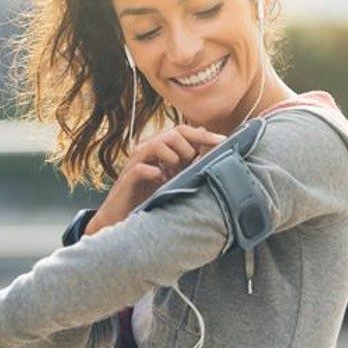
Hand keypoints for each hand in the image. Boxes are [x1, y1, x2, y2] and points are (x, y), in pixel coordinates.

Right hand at [88, 124, 225, 234]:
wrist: (124, 217)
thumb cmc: (151, 196)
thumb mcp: (175, 176)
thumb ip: (188, 157)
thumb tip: (207, 136)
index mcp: (159, 146)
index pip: (183, 130)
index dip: (203, 135)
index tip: (223, 142)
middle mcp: (146, 149)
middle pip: (173, 134)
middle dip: (188, 150)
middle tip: (190, 167)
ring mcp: (136, 161)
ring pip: (158, 144)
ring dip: (173, 159)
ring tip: (174, 175)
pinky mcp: (128, 177)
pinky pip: (143, 167)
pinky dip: (156, 174)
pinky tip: (162, 183)